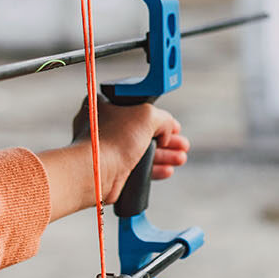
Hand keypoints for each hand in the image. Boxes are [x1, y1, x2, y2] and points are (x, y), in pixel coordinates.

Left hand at [71, 99, 189, 202]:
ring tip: (180, 158)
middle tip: (181, 143)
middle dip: (166, 138)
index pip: (136, 105)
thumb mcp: (147, 115)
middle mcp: (103, 126)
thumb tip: (167, 130)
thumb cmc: (113, 140)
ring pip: (140, 149)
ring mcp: (106, 148)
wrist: (97, 173)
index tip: (172, 123)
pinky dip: (152, 168)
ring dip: (163, 154)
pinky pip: (135, 166)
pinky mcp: (110, 167)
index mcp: (104, 105)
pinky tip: (167, 170)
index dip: (157, 114)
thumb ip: (163, 118)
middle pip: (141, 129)